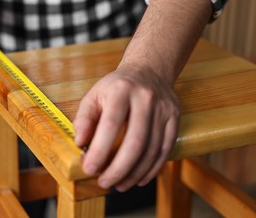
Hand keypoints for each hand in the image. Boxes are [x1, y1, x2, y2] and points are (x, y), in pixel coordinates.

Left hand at [73, 66, 179, 191]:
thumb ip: (84, 118)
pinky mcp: (175, 119)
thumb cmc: (116, 87)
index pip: (111, 125)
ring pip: (152, 149)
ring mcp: (164, 109)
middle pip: (135, 142)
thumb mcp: (94, 95)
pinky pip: (165, 150)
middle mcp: (146, 98)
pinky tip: (139, 179)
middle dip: (118, 169)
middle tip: (104, 183)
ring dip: (134, 173)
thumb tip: (80, 143)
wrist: (148, 71)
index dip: (100, 150)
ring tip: (119, 184)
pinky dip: (152, 169)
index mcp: (121, 90)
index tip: (89, 168)